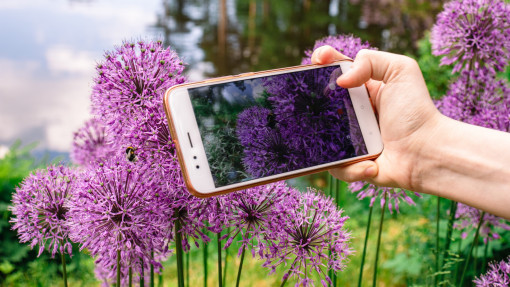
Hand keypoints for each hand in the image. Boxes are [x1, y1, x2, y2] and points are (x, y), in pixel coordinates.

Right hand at [312, 45, 442, 190]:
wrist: (428, 153)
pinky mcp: (351, 164)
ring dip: (330, 139)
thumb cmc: (416, 112)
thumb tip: (340, 80)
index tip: (319, 60)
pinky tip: (371, 164)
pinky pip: (335, 167)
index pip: (334, 71)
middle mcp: (351, 113)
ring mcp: (349, 139)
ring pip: (320, 137)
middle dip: (312, 102)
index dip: (322, 62)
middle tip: (317, 102)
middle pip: (319, 103)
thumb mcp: (400, 71)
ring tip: (358, 142)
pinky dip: (352, 167)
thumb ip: (370, 61)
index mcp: (361, 90)